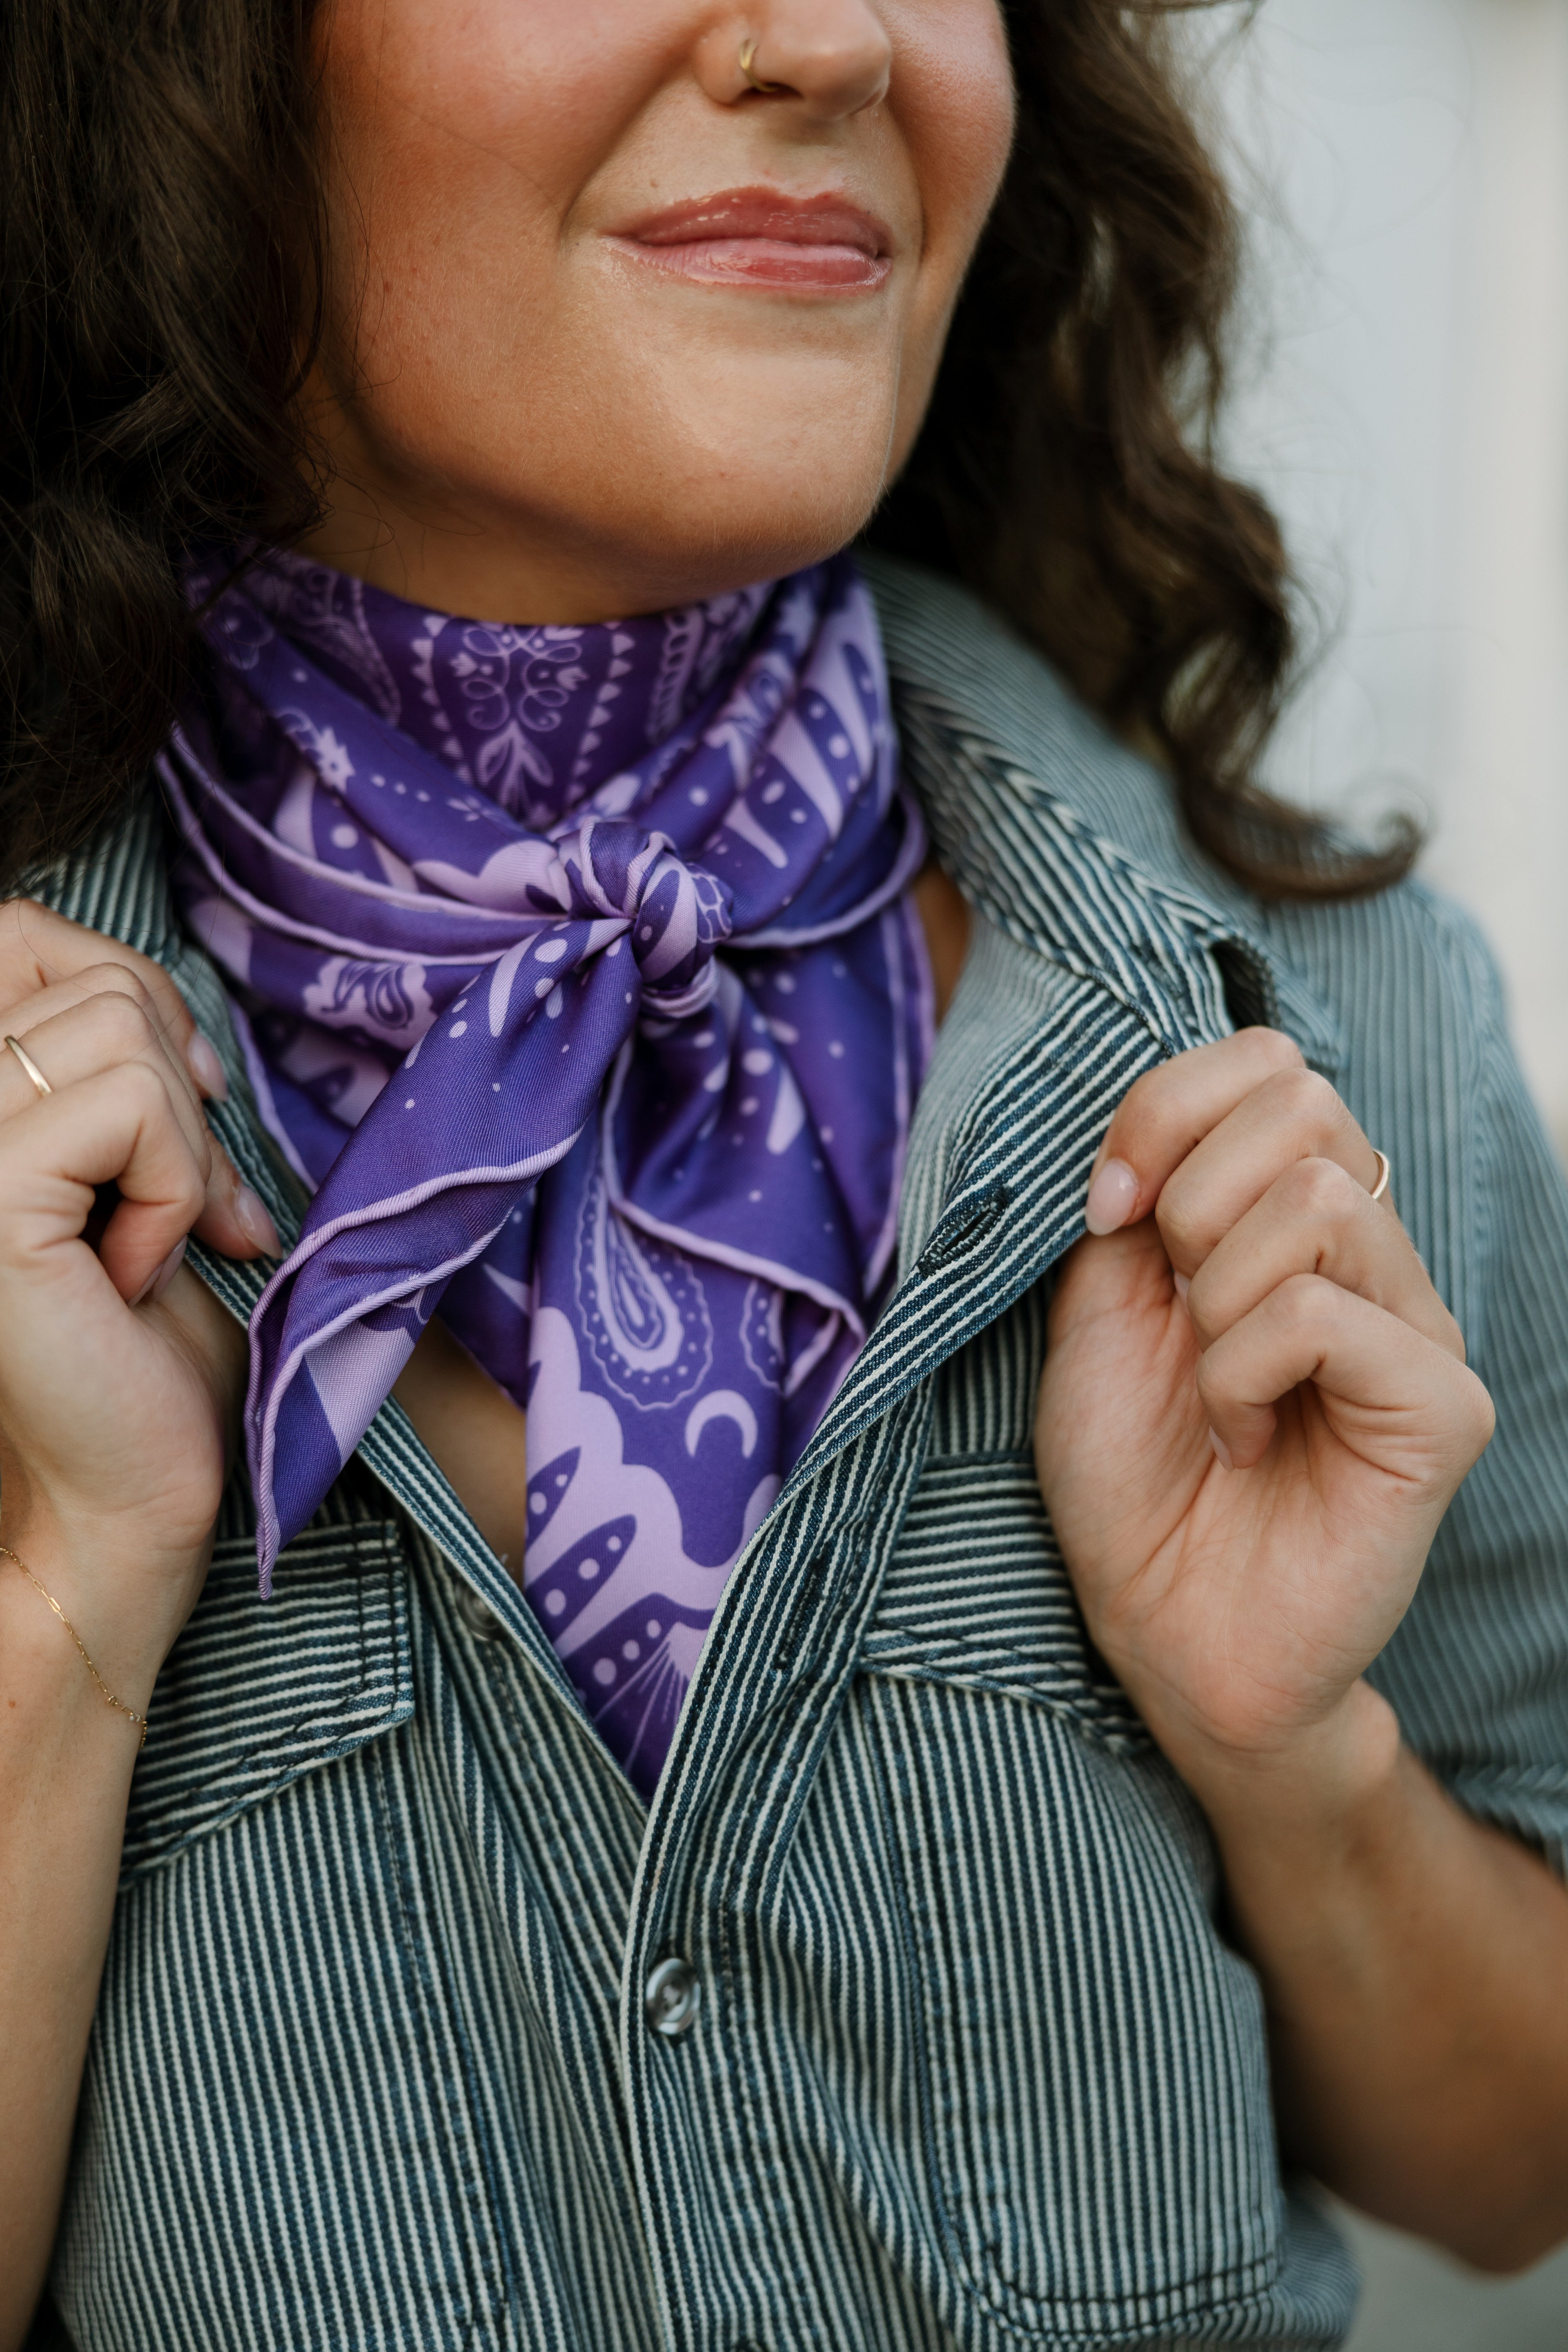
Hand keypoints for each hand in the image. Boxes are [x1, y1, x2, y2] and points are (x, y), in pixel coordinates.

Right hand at [0, 902, 278, 1699]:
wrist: (124, 1494)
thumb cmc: (136, 1350)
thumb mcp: (135, 1171)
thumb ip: (118, 1068)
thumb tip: (167, 1012)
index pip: (21, 934)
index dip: (130, 991)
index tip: (190, 1103)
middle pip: (98, 982)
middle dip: (182, 1092)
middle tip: (183, 1210)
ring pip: (122, 1028)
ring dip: (182, 1149)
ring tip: (148, 1248)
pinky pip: (133, 1107)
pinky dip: (174, 1189)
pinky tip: (131, 1278)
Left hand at [1034, 1029, 1494, 1794]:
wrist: (1164, 1630)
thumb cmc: (1132, 1478)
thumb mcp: (1096, 1311)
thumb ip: (1134, 1203)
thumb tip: (1155, 1130)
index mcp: (1293, 1215)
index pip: (1269, 1063)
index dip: (1165, 1110)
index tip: (1105, 1210)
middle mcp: (1374, 1254)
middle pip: (1302, 1104)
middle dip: (1190, 1200)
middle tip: (1172, 1311)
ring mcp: (1418, 1326)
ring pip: (1317, 1201)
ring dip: (1216, 1301)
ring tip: (1213, 1390)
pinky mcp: (1439, 1406)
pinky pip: (1322, 1314)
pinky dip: (1244, 1372)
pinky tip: (1243, 1440)